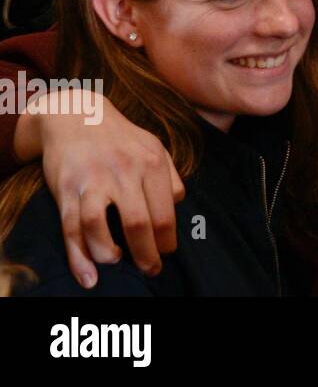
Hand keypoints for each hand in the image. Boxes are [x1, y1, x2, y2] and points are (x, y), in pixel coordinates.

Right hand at [32, 92, 183, 288]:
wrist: (76, 114)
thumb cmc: (120, 137)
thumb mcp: (154, 146)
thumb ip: (170, 175)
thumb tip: (179, 204)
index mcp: (151, 163)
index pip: (165, 212)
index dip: (167, 240)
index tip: (166, 252)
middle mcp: (123, 172)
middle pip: (139, 223)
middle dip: (147, 255)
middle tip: (151, 270)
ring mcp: (92, 181)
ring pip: (99, 226)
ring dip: (110, 253)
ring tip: (118, 261)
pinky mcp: (67, 189)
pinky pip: (71, 228)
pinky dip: (79, 257)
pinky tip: (89, 275)